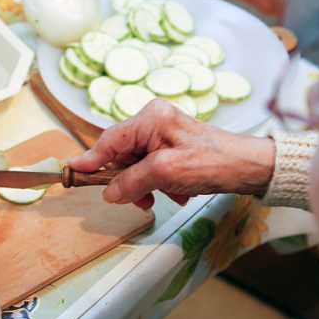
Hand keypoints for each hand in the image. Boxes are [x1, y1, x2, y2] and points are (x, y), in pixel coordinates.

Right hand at [69, 99, 274, 209]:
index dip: (90, 159)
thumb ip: (132, 181)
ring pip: (135, 164)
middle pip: (121, 153)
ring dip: (144, 185)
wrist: (248, 167)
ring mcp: (162, 132)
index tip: (70, 171)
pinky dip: (157, 183)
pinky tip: (175, 193)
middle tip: (136, 200)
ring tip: (160, 199)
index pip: (109, 140)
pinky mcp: (171, 145)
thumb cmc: (212, 163)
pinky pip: (150, 166)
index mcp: (150, 118)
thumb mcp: (166, 174)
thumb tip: (109, 193)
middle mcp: (153, 120)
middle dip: (127, 180)